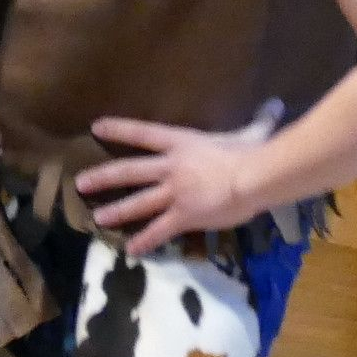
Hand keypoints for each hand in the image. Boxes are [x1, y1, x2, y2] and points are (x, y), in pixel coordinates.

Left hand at [77, 107, 283, 253]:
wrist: (253, 176)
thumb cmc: (252, 152)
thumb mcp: (252, 133)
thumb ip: (259, 121)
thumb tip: (275, 106)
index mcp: (183, 143)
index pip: (143, 133)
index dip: (119, 129)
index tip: (96, 126)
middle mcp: (170, 167)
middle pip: (129, 171)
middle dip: (104, 177)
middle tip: (80, 182)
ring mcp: (174, 193)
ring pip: (138, 203)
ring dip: (116, 211)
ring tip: (97, 218)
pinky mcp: (183, 216)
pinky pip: (159, 230)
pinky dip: (145, 241)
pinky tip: (132, 250)